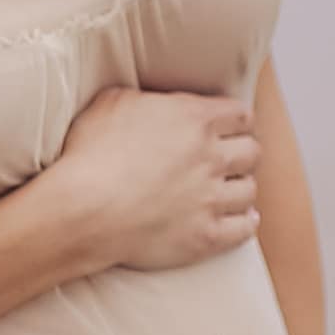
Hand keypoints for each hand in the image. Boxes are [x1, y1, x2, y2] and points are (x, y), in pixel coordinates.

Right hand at [43, 84, 261, 276]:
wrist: (82, 210)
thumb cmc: (89, 155)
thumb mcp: (111, 102)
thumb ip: (146, 97)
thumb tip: (153, 102)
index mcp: (195, 119)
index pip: (242, 116)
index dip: (236, 123)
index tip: (228, 130)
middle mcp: (211, 157)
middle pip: (252, 152)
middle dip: (242, 155)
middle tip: (228, 161)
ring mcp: (211, 199)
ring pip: (250, 191)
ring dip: (240, 190)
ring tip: (228, 191)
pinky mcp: (205, 236)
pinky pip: (243, 230)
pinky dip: (244, 224)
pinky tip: (240, 221)